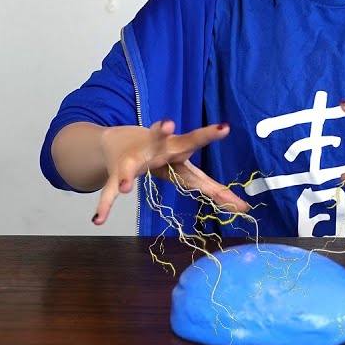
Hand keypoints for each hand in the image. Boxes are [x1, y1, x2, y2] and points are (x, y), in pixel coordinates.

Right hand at [92, 119, 250, 225]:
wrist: (119, 142)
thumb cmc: (162, 156)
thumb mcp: (187, 170)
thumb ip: (213, 189)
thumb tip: (246, 207)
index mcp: (176, 148)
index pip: (195, 140)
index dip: (209, 135)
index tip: (225, 127)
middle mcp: (156, 149)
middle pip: (165, 143)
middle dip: (167, 133)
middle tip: (167, 123)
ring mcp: (135, 160)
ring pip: (131, 166)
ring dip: (128, 175)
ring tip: (126, 186)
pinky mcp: (117, 173)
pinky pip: (109, 190)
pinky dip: (104, 206)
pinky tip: (98, 220)